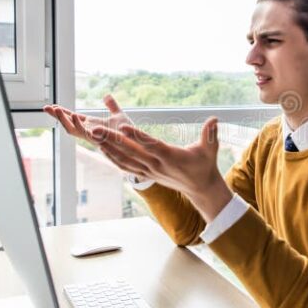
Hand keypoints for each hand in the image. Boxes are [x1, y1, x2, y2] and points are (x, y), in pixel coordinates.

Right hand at [43, 95, 133, 145]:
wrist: (138, 142)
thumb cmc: (128, 132)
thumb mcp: (119, 115)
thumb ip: (112, 106)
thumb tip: (107, 95)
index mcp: (91, 125)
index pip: (73, 118)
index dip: (62, 112)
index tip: (51, 106)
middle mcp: (89, 131)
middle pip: (68, 124)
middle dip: (57, 117)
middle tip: (45, 107)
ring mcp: (92, 136)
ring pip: (73, 129)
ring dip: (64, 120)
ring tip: (56, 109)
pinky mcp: (98, 139)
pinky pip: (85, 133)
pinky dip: (78, 125)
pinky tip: (74, 115)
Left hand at [90, 117, 232, 221]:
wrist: (200, 189)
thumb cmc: (205, 165)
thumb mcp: (210, 149)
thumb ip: (210, 134)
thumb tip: (214, 119)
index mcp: (171, 156)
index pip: (151, 144)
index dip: (137, 136)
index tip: (123, 126)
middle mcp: (156, 165)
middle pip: (131, 151)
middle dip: (112, 139)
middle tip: (94, 127)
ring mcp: (149, 171)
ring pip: (124, 159)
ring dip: (107, 147)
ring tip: (92, 135)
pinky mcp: (146, 174)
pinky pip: (125, 166)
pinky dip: (112, 157)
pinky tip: (101, 148)